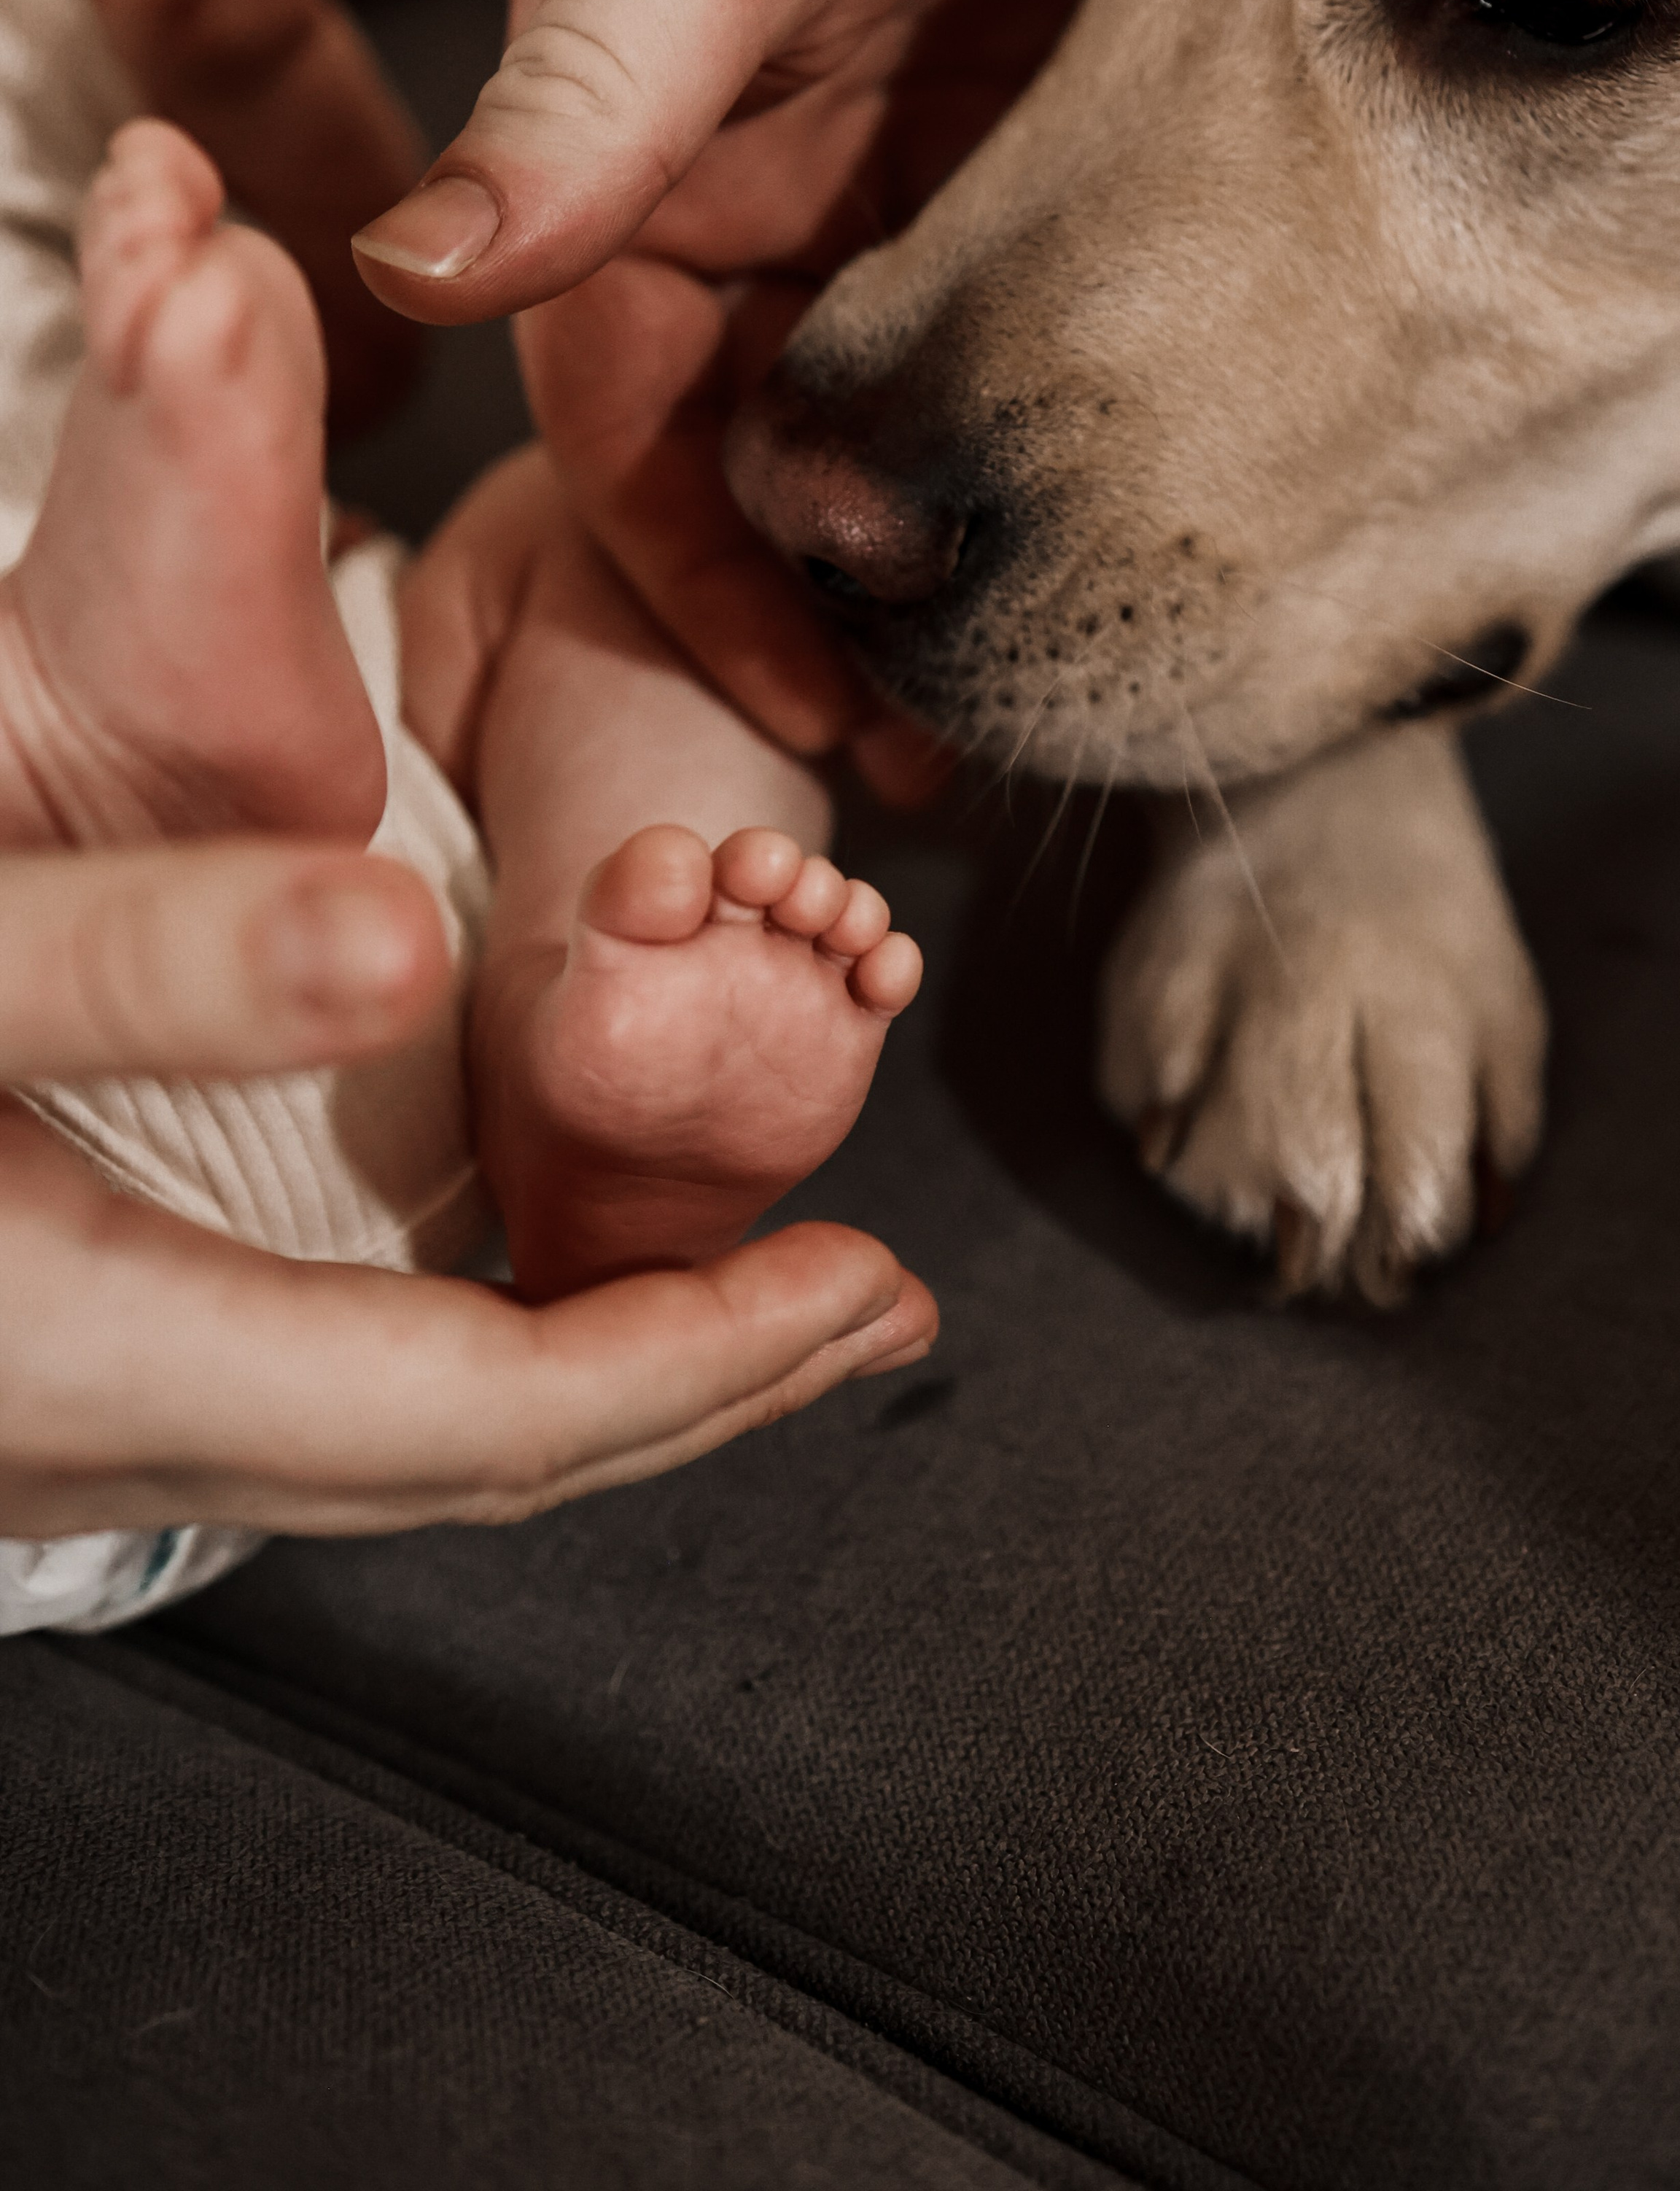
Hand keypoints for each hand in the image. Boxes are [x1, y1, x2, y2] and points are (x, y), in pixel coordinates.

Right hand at [0, 840, 933, 1537]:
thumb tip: (400, 949)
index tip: (863, 1281)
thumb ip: (143, 962)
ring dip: (608, 1375)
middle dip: (704, 1382)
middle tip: (875, 1311)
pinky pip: (337, 1400)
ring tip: (761, 1314)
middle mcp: (113, 1430)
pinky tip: (522, 1294)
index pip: (494, 1406)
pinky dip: (482, 1354)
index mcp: (116, 1353)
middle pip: (484, 1455)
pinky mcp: (74, 1366)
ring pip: (412, 1442)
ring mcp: (88, 1418)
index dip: (701, 1351)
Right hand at [351, 0, 1404, 791]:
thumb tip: (412, 264)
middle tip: (954, 750)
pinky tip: (1129, 521)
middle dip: (845, 609)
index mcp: (626, 158)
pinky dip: (1057, 436)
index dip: (706, 580)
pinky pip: (1025, 332)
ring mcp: (893, 179)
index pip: (633, 425)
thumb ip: (580, 102)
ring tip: (1057, 678)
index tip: (810, 710)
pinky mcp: (1029, 150)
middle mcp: (749, 191)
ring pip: (902, 420)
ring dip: (958, 550)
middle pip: (770, 458)